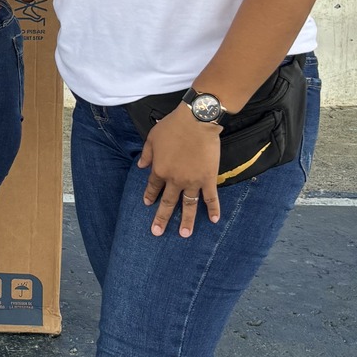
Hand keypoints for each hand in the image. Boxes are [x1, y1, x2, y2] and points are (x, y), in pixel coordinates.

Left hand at [139, 107, 221, 237]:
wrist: (196, 122)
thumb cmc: (173, 126)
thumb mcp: (152, 138)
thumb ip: (146, 154)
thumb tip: (141, 166)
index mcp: (160, 170)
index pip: (153, 187)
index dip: (150, 196)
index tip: (148, 204)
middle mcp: (174, 180)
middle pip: (168, 202)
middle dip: (162, 218)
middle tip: (157, 232)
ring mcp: (192, 182)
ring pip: (188, 205)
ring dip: (187, 221)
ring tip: (184, 234)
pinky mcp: (208, 179)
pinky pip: (211, 198)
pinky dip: (213, 209)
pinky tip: (214, 220)